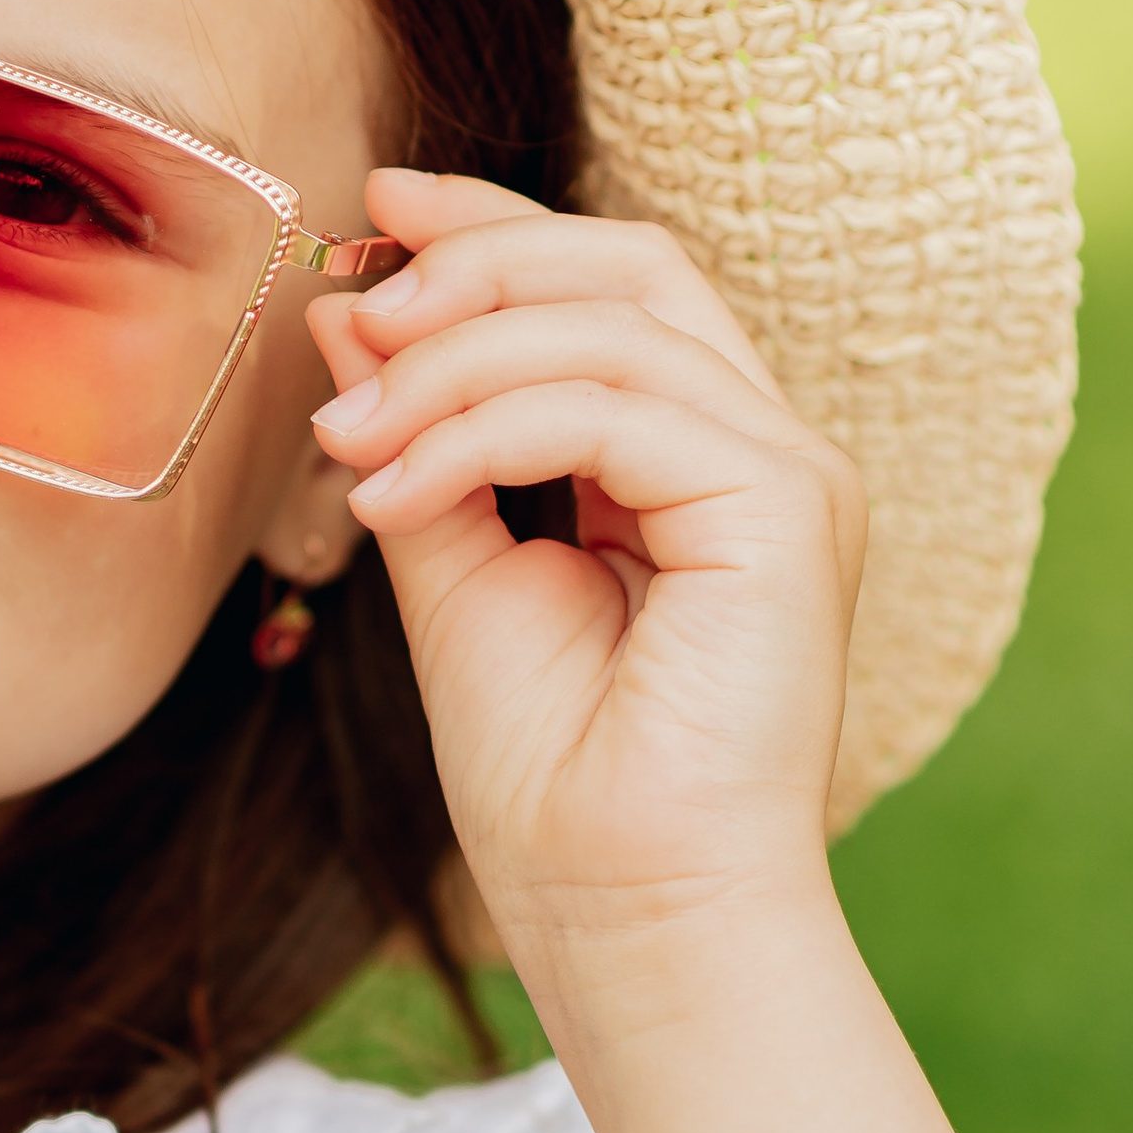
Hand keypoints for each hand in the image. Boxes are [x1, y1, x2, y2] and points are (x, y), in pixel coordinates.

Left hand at [308, 169, 865, 974]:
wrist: (625, 917)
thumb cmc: (554, 789)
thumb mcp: (455, 583)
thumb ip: (417, 450)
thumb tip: (346, 316)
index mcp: (692, 462)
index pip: (606, 289)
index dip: (493, 229)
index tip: (372, 215)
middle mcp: (758, 451)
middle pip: (629, 267)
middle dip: (477, 261)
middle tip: (357, 304)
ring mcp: (786, 476)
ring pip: (612, 327)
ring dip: (453, 361)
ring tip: (347, 433)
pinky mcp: (783, 513)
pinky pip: (612, 410)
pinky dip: (483, 430)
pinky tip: (396, 489)